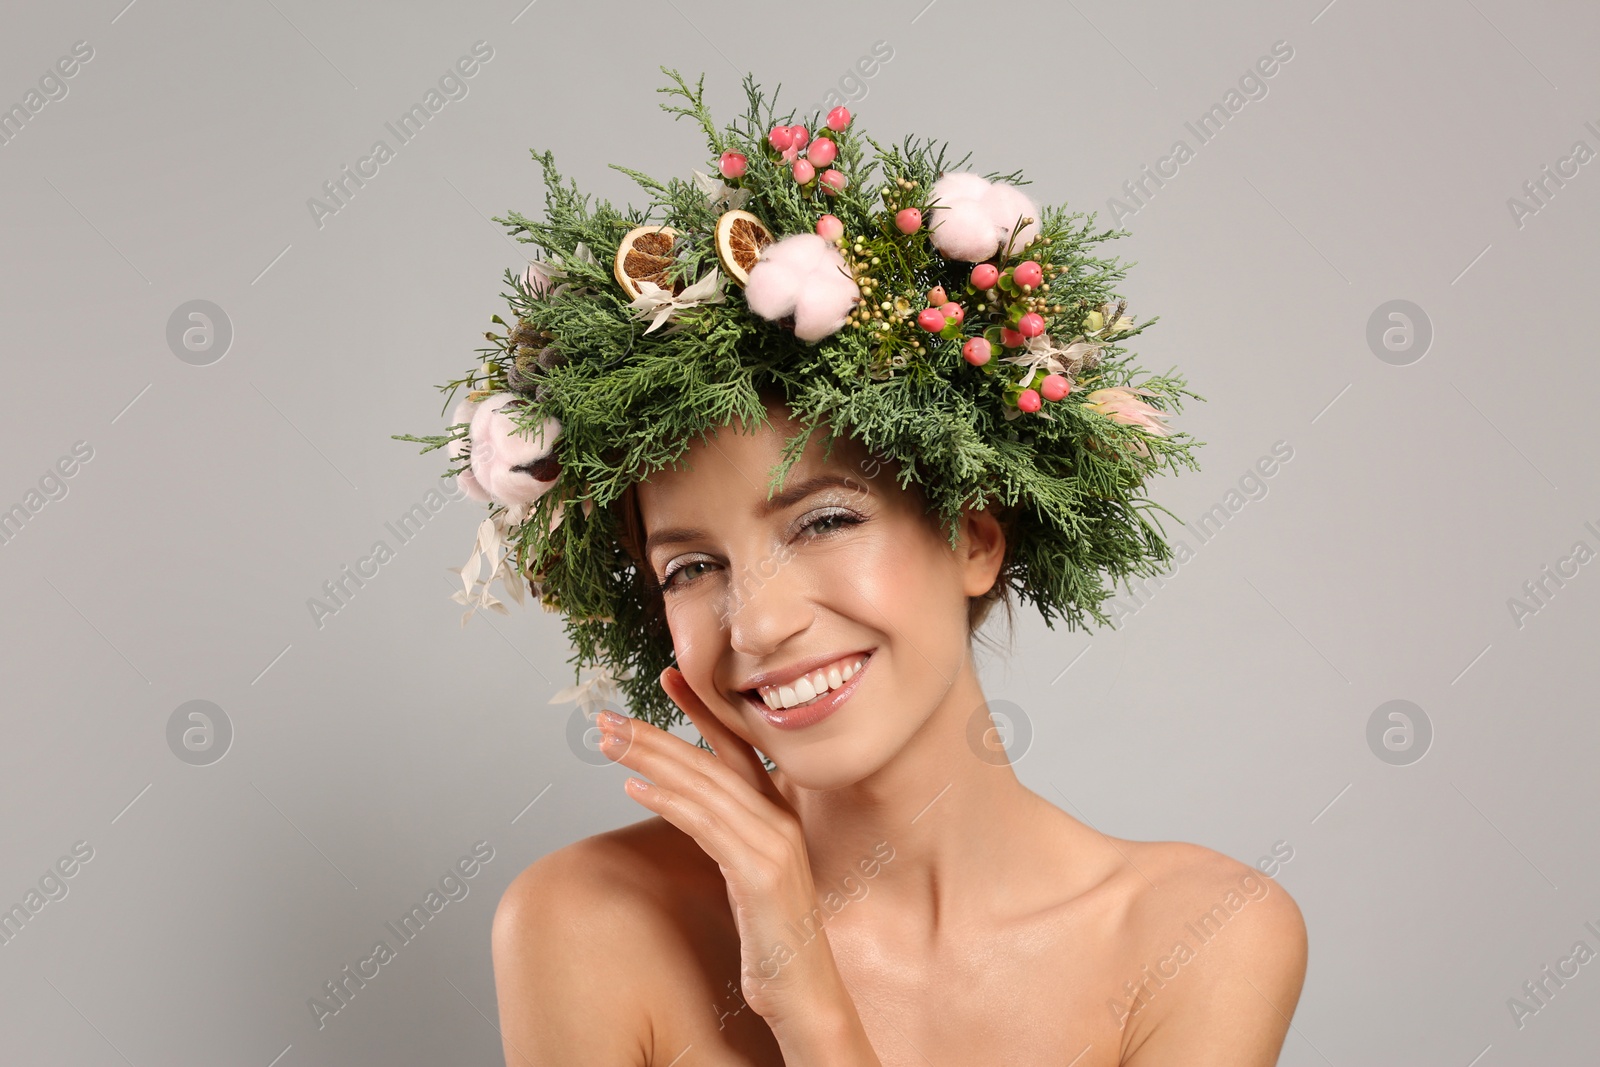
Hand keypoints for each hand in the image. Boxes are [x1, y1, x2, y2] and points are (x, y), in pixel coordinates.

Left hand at [593, 668, 851, 1027]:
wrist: (805, 992)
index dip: (703, 708)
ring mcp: (774, 843)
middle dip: (655, 733)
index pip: (736, 746)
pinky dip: (670, 800)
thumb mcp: (747, 874)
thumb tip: (689, 807)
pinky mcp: (762, 871)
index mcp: (778, 812)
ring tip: (608, 741)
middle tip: (608, 714)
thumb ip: (727, 835)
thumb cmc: (772, 936)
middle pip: (710, 760)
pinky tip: (635, 786)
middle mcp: (780, 818)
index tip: (667, 676)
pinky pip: (706, 825)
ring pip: (703, 785)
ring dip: (651, 758)